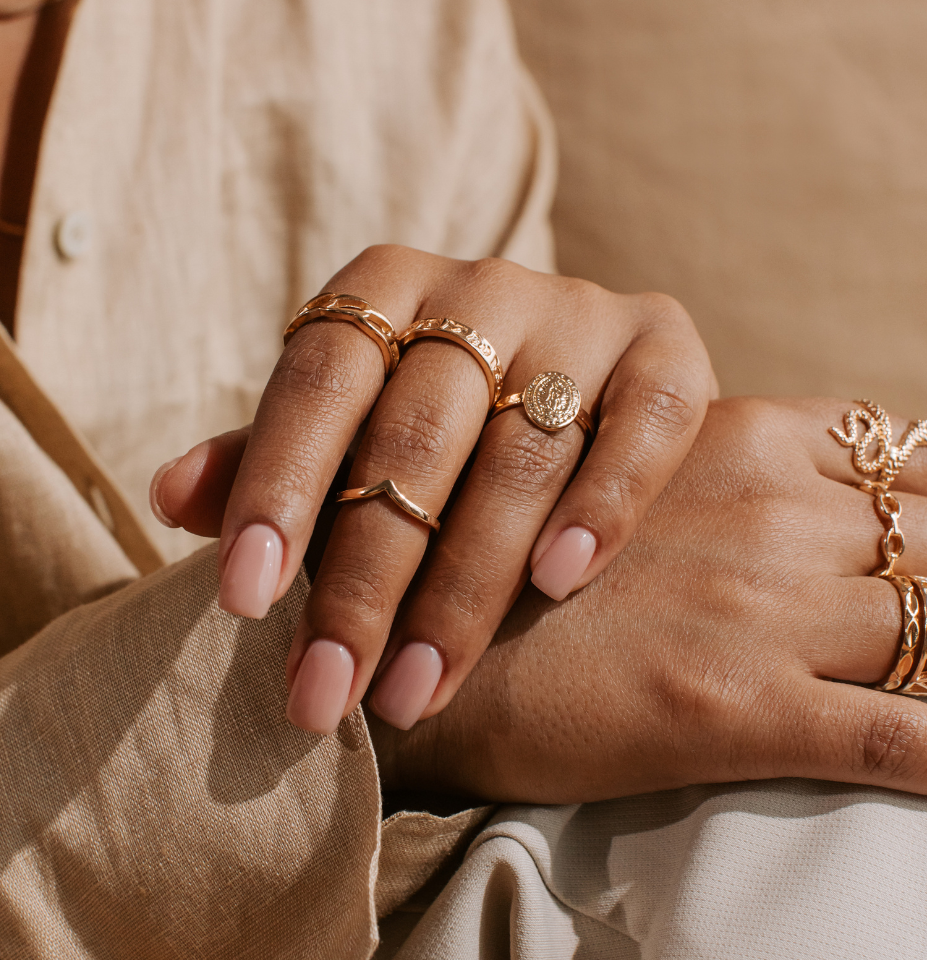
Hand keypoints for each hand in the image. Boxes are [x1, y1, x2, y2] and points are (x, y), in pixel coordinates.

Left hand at [151, 245, 714, 733]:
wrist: (572, 375)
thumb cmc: (430, 416)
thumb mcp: (345, 429)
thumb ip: (270, 458)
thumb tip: (168, 496)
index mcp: (382, 291)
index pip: (316, 383)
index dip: (276, 488)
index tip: (242, 600)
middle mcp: (479, 288)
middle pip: (413, 434)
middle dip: (364, 577)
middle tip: (324, 691)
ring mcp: (578, 312)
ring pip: (520, 449)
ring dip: (466, 582)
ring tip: (416, 687)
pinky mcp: (662, 348)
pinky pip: (645, 421)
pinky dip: (601, 501)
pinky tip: (558, 581)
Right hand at [373, 397, 926, 801]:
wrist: (417, 642)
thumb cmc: (498, 554)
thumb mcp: (600, 462)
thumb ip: (692, 457)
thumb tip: (779, 481)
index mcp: (735, 438)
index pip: (901, 451)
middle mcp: (768, 513)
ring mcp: (765, 612)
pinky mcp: (745, 710)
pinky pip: (901, 742)